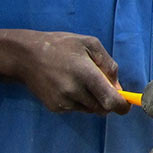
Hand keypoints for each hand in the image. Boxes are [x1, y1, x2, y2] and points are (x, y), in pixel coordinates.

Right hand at [0, 29, 129, 114]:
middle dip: (107, 100)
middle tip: (100, 83)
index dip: (123, 106)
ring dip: (93, 99)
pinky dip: (79, 100)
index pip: (111, 101)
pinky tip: (68, 84)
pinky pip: (76, 109)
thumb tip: (118, 87)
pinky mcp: (55, 107)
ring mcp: (63, 101)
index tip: (127, 103)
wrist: (25, 56)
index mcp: (86, 74)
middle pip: (103, 108)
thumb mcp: (89, 44)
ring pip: (90, 109)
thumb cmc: (60, 45)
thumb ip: (108, 65)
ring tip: (80, 79)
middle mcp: (74, 91)